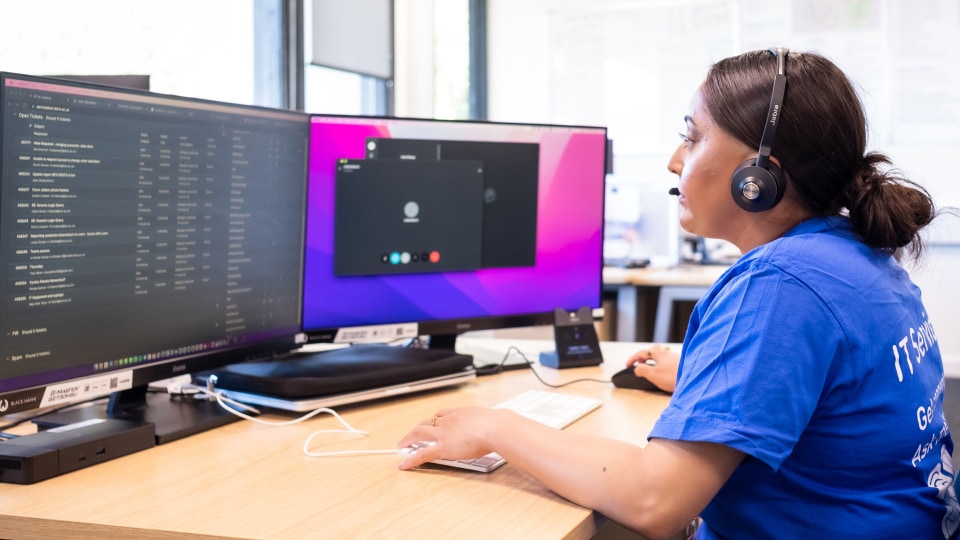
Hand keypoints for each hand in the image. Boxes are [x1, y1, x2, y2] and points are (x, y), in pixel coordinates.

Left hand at [397, 407, 512, 469]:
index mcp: (461, 413)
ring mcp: (443, 434)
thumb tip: (505, 426)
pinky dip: (411, 459)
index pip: (442, 414)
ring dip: (409, 439)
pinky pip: (422, 453)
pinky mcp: (442, 447)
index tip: (431, 422)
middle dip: (418, 428)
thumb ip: (493, 423)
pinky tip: (404, 464)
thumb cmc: (499, 425)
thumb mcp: (494, 420)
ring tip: (402, 445)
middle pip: (427, 422)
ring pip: (419, 433)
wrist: (495, 428)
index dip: (434, 419)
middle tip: (412, 435)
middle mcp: (449, 420)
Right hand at [625, 344, 678, 392]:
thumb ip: (642, 370)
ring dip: (654, 362)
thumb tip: (636, 368)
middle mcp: (668, 354)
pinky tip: (665, 374)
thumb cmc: (673, 377)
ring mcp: (676, 359)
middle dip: (645, 356)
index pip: (642, 352)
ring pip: (662, 357)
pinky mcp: (683, 366)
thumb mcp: (653, 374)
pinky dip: (662, 366)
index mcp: (660, 354)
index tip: (627, 366)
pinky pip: (669, 363)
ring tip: (651, 370)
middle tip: (640, 364)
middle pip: (654, 351)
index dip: (633, 359)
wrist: (694, 381)